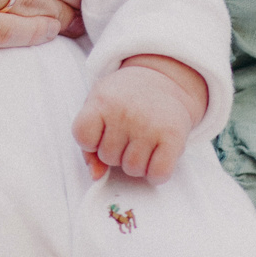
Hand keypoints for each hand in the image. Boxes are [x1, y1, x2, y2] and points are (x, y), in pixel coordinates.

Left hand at [71, 58, 201, 181]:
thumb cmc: (124, 99)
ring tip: (141, 143)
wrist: (163, 80)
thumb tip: (96, 176)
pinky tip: (155, 156)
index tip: (101, 131)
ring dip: (135, 163)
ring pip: (132, 169)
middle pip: (108, 157)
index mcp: (102, 101)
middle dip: (115, 152)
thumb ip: (89, 142)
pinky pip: (158, 174)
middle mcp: (125, 112)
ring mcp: (149, 125)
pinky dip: (155, 174)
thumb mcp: (98, 107)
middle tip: (127, 134)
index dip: (90, 141)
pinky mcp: (173, 136)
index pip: (82, 135)